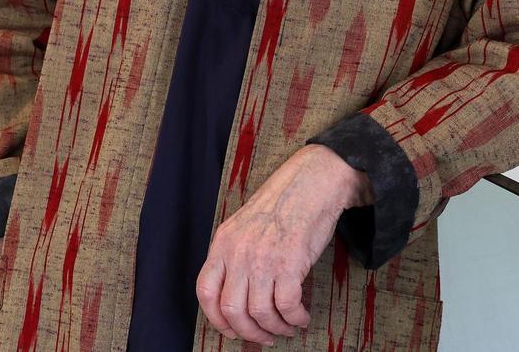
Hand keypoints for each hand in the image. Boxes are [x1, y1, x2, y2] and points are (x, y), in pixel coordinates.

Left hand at [196, 144, 372, 346]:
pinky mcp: (290, 263)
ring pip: (260, 313)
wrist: (312, 182)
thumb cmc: (283, 203)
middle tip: (264, 336)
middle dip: (249, 331)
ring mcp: (263, 258)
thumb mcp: (245, 225)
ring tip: (287, 327)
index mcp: (223, 242)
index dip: (216, 319)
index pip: (206, 292)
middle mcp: (239, 252)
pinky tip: (301, 316)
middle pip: (232, 310)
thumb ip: (235, 254)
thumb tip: (237, 293)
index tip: (231, 330)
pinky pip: (287, 306)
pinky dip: (295, 318)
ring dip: (275, 328)